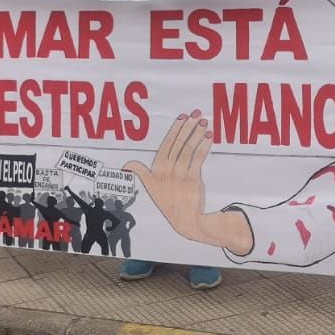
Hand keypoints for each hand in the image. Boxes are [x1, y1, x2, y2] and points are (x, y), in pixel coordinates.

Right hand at [124, 114, 212, 242]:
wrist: (185, 220)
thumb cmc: (168, 201)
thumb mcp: (150, 187)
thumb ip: (140, 173)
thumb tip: (125, 166)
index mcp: (156, 170)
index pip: (167, 144)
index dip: (175, 129)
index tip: (183, 116)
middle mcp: (167, 171)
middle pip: (178, 144)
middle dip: (188, 126)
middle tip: (196, 113)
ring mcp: (180, 175)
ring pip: (189, 149)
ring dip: (197, 133)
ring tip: (204, 122)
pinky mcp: (192, 180)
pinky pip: (198, 158)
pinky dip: (204, 146)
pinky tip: (209, 136)